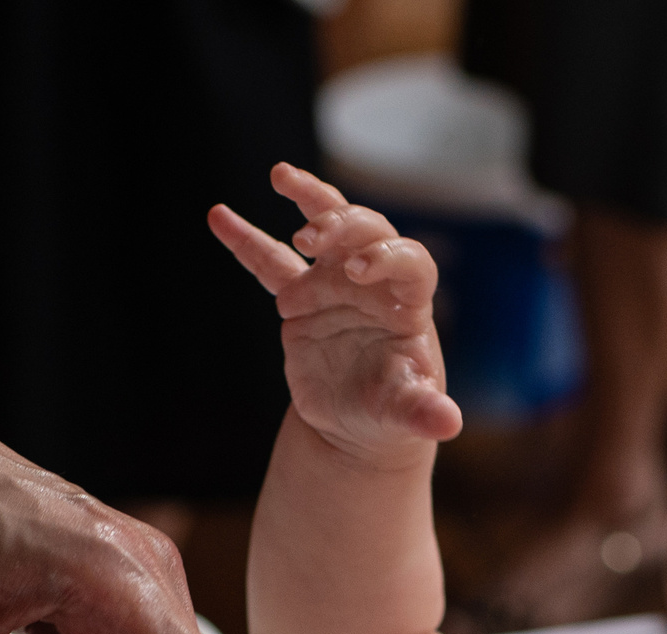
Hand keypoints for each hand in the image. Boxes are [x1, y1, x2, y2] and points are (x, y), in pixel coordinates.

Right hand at [210, 163, 464, 467]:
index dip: (388, 257)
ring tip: (281, 176)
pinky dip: (245, 240)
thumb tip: (447, 424)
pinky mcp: (299, 299)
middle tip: (311, 240)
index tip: (359, 271)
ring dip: (308, 200)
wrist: (357, 422)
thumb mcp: (407, 413)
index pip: (409, 260)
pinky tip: (219, 215)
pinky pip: (270, 264)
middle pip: (367, 229)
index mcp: (408, 301)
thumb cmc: (391, 410)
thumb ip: (424, 412)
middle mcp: (374, 282)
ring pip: (326, 227)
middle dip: (341, 226)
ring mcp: (334, 284)